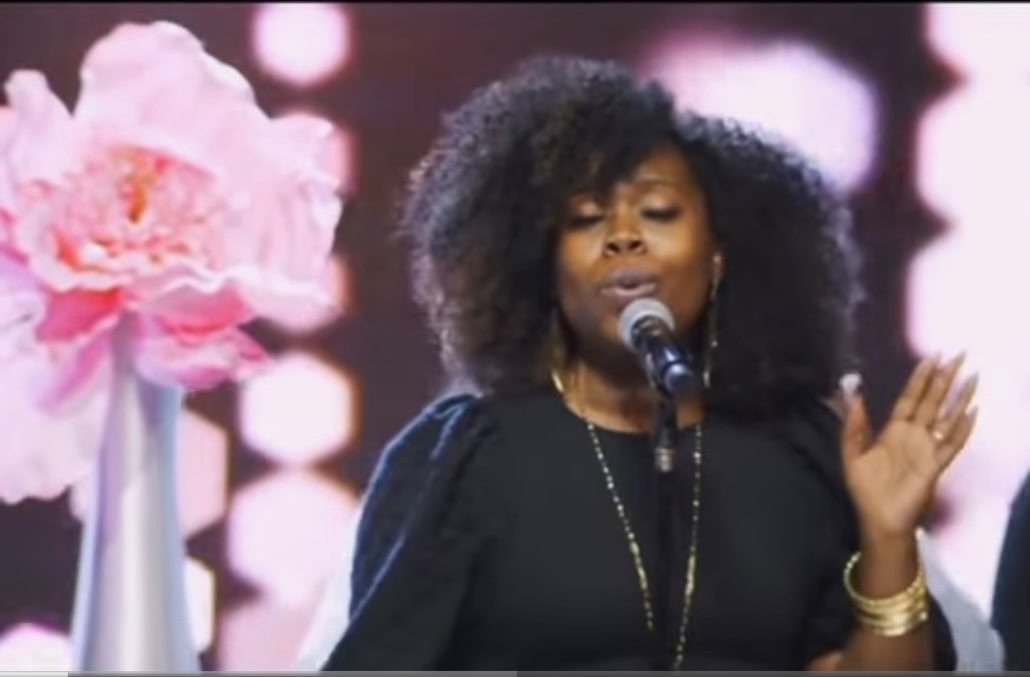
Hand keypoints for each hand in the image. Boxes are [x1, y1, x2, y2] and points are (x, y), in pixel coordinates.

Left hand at [840, 354, 978, 541]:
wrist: (878, 518)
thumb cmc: (866, 488)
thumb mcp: (852, 453)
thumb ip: (854, 424)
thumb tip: (853, 394)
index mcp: (893, 430)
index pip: (910, 398)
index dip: (920, 378)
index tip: (931, 358)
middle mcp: (914, 435)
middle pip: (932, 401)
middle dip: (944, 378)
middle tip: (959, 354)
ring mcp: (927, 449)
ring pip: (946, 417)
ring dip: (959, 397)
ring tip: (972, 376)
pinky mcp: (936, 465)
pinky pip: (952, 443)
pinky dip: (962, 428)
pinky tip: (973, 412)